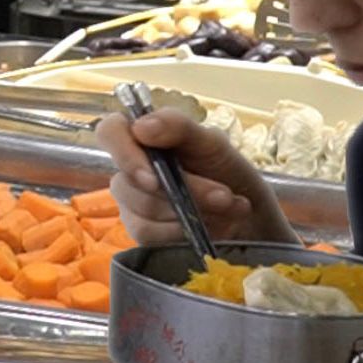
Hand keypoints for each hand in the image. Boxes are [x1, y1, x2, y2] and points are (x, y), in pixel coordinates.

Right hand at [95, 110, 294, 245]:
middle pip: (131, 180)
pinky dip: (183, 232)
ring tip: (227, 209)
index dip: (123, 152)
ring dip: (190, 211)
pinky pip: (149, 235)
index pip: (110, 132)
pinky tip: (208, 228)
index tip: (153, 174)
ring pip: (143, 210)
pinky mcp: (143, 234)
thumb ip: (179, 128)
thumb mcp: (214, 144)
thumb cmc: (229, 174)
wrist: (252, 219)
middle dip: (184, 189)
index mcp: (145, 138)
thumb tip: (140, 127)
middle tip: (224, 196)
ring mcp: (133, 204)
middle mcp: (132, 169)